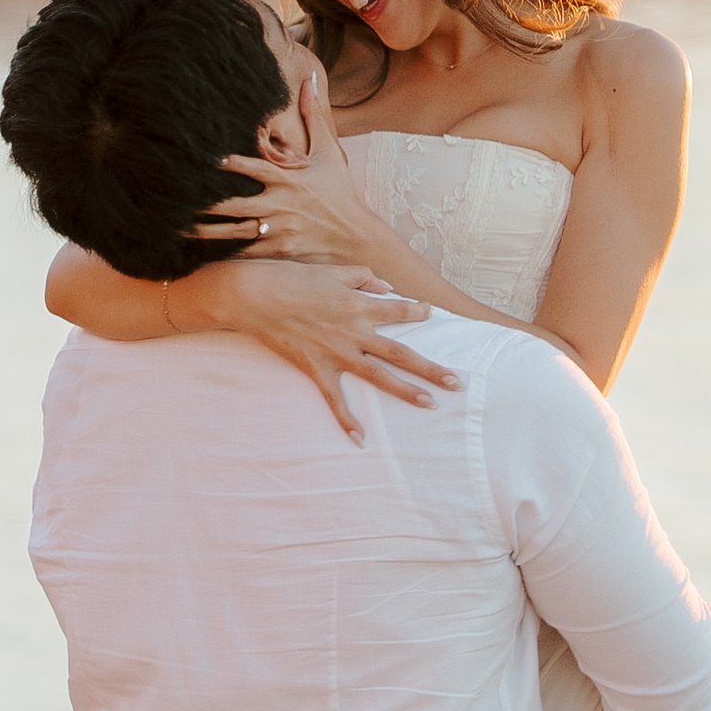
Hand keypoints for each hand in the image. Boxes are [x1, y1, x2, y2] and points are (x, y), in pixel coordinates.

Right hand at [188, 260, 458, 443]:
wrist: (253, 296)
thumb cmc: (290, 278)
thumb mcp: (331, 271)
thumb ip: (362, 278)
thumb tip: (385, 287)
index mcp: (359, 305)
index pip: (399, 309)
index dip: (417, 310)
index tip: (431, 312)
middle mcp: (354, 331)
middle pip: (400, 352)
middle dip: (430, 368)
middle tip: (457, 382)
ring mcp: (336, 353)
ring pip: (378, 376)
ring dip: (405, 392)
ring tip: (430, 404)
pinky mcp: (315, 369)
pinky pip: (335, 399)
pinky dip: (347, 420)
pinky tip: (361, 440)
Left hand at [191, 70, 383, 264]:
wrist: (358, 236)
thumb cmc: (341, 192)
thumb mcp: (329, 153)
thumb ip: (314, 117)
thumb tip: (308, 80)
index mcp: (290, 179)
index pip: (253, 168)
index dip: (228, 163)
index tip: (203, 159)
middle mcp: (282, 205)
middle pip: (236, 204)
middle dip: (206, 204)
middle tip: (177, 200)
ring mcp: (280, 230)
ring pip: (236, 232)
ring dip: (207, 231)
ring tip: (178, 228)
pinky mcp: (281, 251)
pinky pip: (248, 252)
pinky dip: (226, 253)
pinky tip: (203, 253)